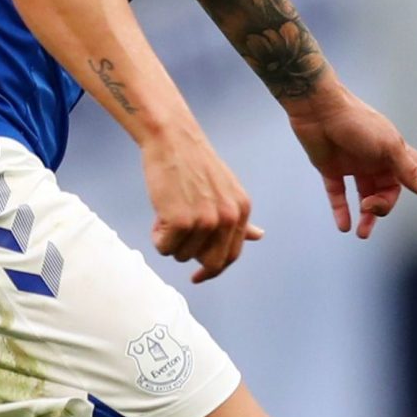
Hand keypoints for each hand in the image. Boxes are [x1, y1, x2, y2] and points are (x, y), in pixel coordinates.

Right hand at [142, 125, 261, 281]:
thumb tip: (258, 236)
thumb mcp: (226, 190)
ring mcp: (206, 221)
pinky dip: (157, 236)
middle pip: (210, 263)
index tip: (198, 276)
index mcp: (241, 210)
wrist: (172, 139)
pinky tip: (159, 213)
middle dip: (190, 259)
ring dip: (170, 241)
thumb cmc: (193, 163)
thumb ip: (239, 218)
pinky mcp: (181, 221)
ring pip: (182, 255)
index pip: (232, 255)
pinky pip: (164, 248)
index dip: (213, 269)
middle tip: (175, 243)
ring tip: (168, 212)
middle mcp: (228, 218)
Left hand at [289, 85, 416, 238]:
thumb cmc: (356, 122)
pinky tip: (344, 226)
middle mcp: (376, 159)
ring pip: (365, 197)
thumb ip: (407, 170)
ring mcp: (354, 164)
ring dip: (366, 216)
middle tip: (370, 207)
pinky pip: (339, 195)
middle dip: (383, 206)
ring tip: (361, 233)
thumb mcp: (388, 146)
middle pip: (389, 191)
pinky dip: (341, 211)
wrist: (317, 108)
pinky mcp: (330, 168)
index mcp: (394, 152)